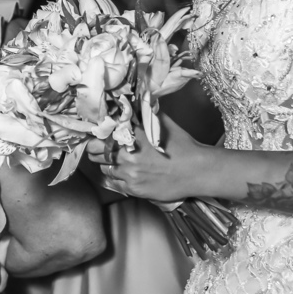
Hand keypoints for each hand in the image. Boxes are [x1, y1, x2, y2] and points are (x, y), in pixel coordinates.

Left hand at [86, 113, 210, 201]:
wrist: (197, 170)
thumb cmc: (182, 145)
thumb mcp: (162, 123)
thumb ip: (144, 114)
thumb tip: (132, 104)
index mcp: (132, 136)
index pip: (100, 135)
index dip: (95, 134)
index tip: (95, 133)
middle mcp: (126, 155)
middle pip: (95, 153)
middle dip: (96, 149)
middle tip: (99, 147)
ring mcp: (129, 174)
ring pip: (104, 168)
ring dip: (106, 163)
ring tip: (114, 160)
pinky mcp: (134, 189)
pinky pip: (114, 183)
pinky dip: (115, 177)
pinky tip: (123, 173)